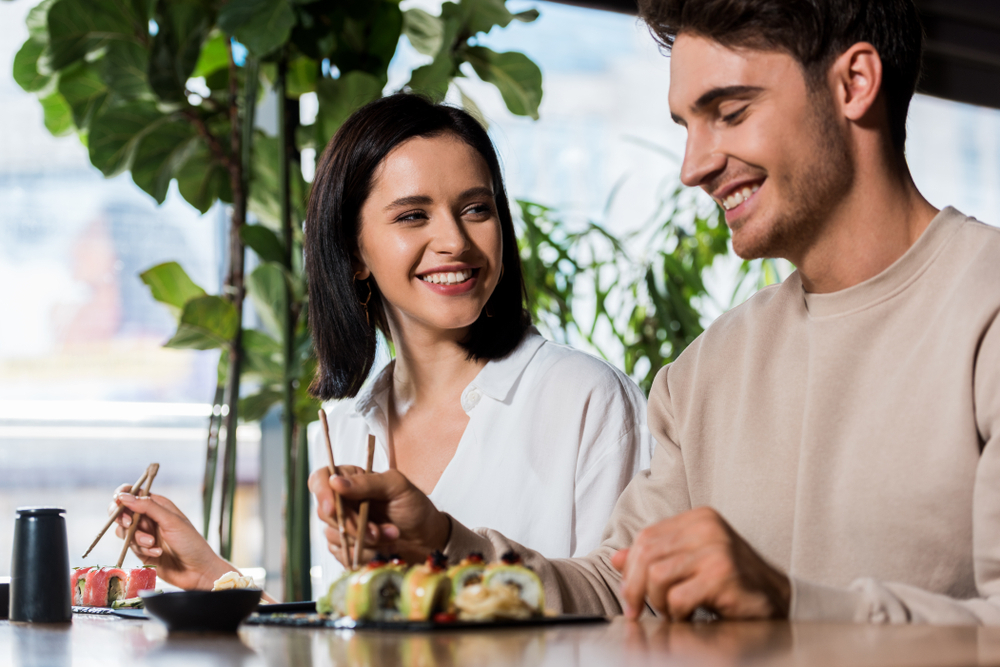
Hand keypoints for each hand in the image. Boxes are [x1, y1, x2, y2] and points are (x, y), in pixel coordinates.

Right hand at [110, 486, 235, 590]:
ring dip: (137, 537)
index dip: (122, 495)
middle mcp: (149, 518)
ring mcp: (144, 534)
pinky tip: (158, 553)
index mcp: (158, 505)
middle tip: (129, 524)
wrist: (197, 570)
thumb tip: (124, 496)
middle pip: (123, 511)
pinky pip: (130, 546)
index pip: (134, 493)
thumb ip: (147, 507)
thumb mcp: (171, 521)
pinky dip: (142, 549)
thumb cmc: (190, 542)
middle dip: (123, 518)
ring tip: (153, 543)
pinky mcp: (141, 550)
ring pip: (124, 531)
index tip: (119, 502)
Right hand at [308, 466, 449, 564]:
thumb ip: (368, 482)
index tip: (332, 508)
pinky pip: (342, 553)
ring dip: (363, 540)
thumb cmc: (415, 507)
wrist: (427, 540)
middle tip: (377, 532)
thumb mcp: (397, 487)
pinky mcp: (347, 547)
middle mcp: (344, 501)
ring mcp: (343, 525)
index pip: (321, 479)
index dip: (321, 492)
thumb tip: (335, 482)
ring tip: (392, 536)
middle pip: (325, 511)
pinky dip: (363, 553)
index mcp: (352, 479)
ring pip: (333, 535)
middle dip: (352, 525)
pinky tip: (383, 549)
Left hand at [611, 507, 789, 620]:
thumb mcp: (690, 563)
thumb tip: (616, 559)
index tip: (629, 596)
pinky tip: (690, 616)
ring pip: (658, 576)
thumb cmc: (731, 582)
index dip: (630, 569)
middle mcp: (707, 527)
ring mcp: (717, 548)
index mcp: (698, 518)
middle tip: (638, 611)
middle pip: (646, 554)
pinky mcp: (723, 574)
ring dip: (659, 602)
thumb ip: (656, 558)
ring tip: (673, 612)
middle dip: (635, 588)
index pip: (645, 538)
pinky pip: (678, 597)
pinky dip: (677, 613)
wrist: (777, 600)